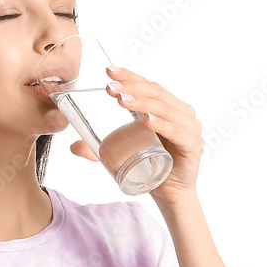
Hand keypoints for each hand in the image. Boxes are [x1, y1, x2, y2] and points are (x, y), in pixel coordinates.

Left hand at [70, 66, 203, 205]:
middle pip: (157, 93)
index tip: (109, 71)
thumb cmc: (151, 168)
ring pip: (165, 109)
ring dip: (142, 103)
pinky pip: (177, 132)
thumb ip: (100, 150)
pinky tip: (147, 120)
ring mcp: (190, 129)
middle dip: (131, 87)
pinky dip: (162, 125)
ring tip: (120, 99)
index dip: (131, 76)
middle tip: (109, 87)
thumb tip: (73, 146)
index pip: (149, 86)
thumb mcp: (125, 152)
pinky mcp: (193, 147)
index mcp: (168, 108)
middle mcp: (182, 114)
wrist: (171, 195)